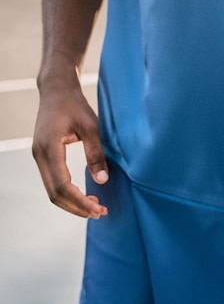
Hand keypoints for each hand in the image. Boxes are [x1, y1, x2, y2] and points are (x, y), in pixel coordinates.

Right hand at [32, 76, 108, 217]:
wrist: (56, 90)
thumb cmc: (75, 105)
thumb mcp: (92, 127)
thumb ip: (96, 153)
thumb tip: (103, 180)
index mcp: (49, 148)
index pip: (62, 186)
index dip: (80, 202)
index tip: (99, 209)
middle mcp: (40, 155)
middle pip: (54, 193)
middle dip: (77, 207)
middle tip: (101, 213)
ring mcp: (40, 157)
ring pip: (52, 190)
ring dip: (72, 203)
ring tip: (95, 207)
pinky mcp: (44, 157)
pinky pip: (53, 182)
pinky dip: (68, 193)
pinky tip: (86, 195)